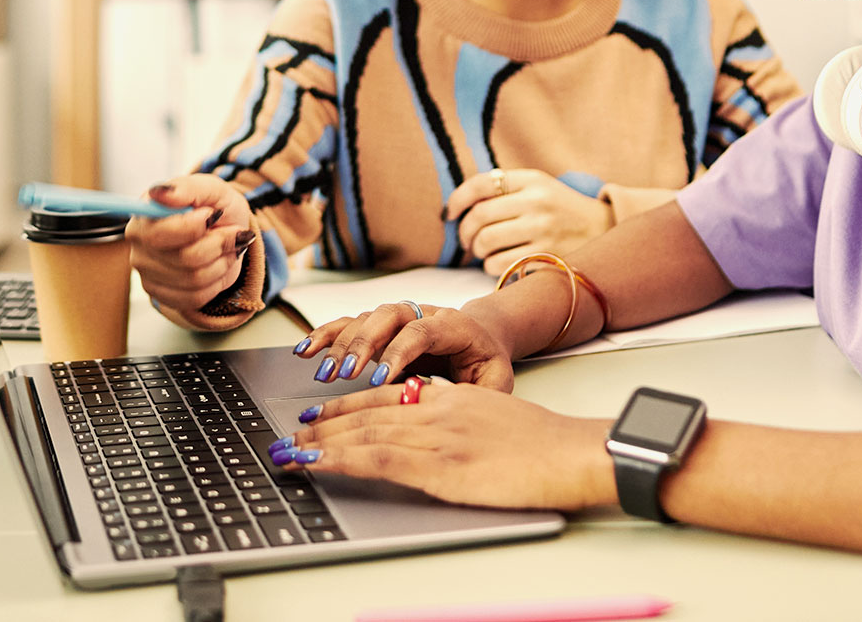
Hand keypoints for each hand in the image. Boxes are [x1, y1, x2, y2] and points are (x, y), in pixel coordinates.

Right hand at [126, 174, 254, 311]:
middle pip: (184, 259)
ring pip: (194, 280)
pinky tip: (217, 265)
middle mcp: (139, 245)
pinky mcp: (161, 295)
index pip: (160, 233)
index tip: (212, 214)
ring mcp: (147, 273)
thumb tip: (161, 193)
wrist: (225, 230)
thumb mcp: (211, 188)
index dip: (194, 228)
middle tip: (231, 231)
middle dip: (218, 245)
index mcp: (144, 215)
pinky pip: (196, 298)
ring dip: (222, 262)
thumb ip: (188, 188)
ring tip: (226, 247)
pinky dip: (217, 282)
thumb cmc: (214, 207)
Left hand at [274, 380, 613, 511]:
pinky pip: (376, 458)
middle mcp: (437, 409)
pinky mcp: (439, 465)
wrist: (572, 452)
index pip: (389, 396)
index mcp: (452, 398)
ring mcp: (435, 435)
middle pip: (367, 411)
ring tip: (289, 450)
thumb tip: (439, 430)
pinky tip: (315, 462)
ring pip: (363, 433)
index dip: (350, 404)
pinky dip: (338, 458)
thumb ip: (463, 419)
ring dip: (319, 441)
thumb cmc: (546, 445)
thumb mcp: (497, 419)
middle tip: (292, 431)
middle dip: (324, 422)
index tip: (322, 413)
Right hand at [295, 300, 515, 390]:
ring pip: (364, 320)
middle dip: (362, 344)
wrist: (484, 336)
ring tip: (323, 372)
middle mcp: (421, 313)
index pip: (422, 331)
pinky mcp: (380, 328)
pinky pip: (348, 325)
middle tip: (344, 373)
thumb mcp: (496, 380)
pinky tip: (305, 350)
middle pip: (386, 317)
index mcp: (453, 324)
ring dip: (340, 344)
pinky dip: (325, 336)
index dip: (399, 352)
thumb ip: (481, 393)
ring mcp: (398, 319)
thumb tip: (452, 406)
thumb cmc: (487, 362)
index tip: (379, 378)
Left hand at [444, 168, 612, 277]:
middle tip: (466, 240)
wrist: (605, 230)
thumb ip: (505, 190)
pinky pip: (500, 265)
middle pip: (479, 216)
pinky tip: (499, 263)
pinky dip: (491, 267)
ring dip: (477, 251)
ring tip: (483, 251)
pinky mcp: (547, 256)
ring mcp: (543, 230)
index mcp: (532, 179)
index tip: (449, 213)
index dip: (458, 199)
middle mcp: (537, 202)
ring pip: (486, 242)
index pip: (482, 183)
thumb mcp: (539, 187)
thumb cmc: (560, 210)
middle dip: (464, 232)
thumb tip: (457, 206)